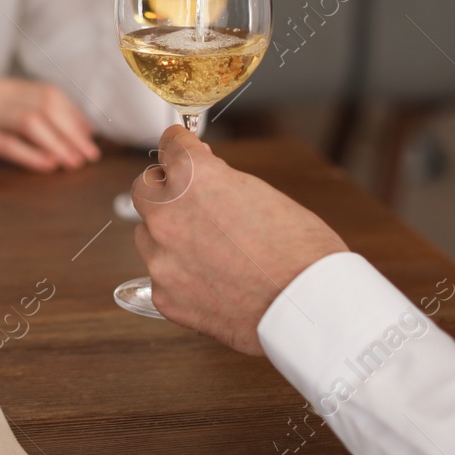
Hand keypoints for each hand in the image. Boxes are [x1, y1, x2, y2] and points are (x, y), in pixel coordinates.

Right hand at [0, 78, 99, 171]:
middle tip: (90, 155)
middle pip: (46, 106)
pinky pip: (5, 143)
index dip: (74, 114)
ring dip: (59, 143)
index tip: (89, 135)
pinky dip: (30, 155)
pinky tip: (46, 167)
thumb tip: (47, 129)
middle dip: (73, 132)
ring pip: (32, 122)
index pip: (48, 92)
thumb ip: (8, 110)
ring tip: (74, 163)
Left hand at [132, 126, 346, 354]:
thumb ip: (220, 184)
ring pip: (148, 236)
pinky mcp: (163, 296)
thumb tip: (203, 183)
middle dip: (165, 192)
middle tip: (190, 203)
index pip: (170, 146)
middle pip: (144, 190)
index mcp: (193, 178)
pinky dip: (180, 277)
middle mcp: (167, 214)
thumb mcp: (260, 194)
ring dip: (169, 237)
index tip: (179, 148)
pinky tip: (212, 282)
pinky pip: (161, 277)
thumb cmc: (300, 249)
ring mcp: (161, 258)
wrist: (309, 307)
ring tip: (209, 252)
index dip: (180, 147)